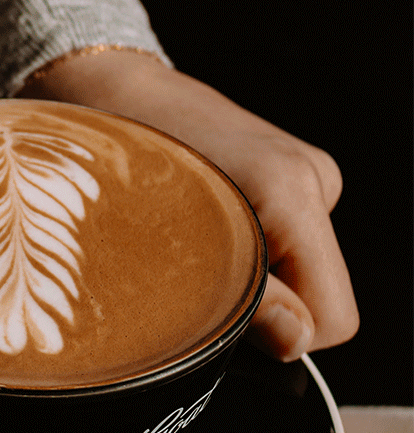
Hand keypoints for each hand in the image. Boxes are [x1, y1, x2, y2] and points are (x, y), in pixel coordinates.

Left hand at [17, 50, 358, 360]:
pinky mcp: (281, 168)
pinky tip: (194, 230)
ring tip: (184, 250)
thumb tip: (295, 341)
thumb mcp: (160, 243)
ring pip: (295, 269)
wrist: (102, 91)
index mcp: (287, 190)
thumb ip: (239, 298)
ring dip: (247, 278)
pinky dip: (243, 249)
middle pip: (318, 295)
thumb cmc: (112, 157)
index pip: (331, 316)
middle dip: (263, 309)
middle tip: (192, 286)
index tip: (220, 321)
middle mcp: (307, 177)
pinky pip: (278, 237)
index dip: (281, 335)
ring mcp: (298, 169)